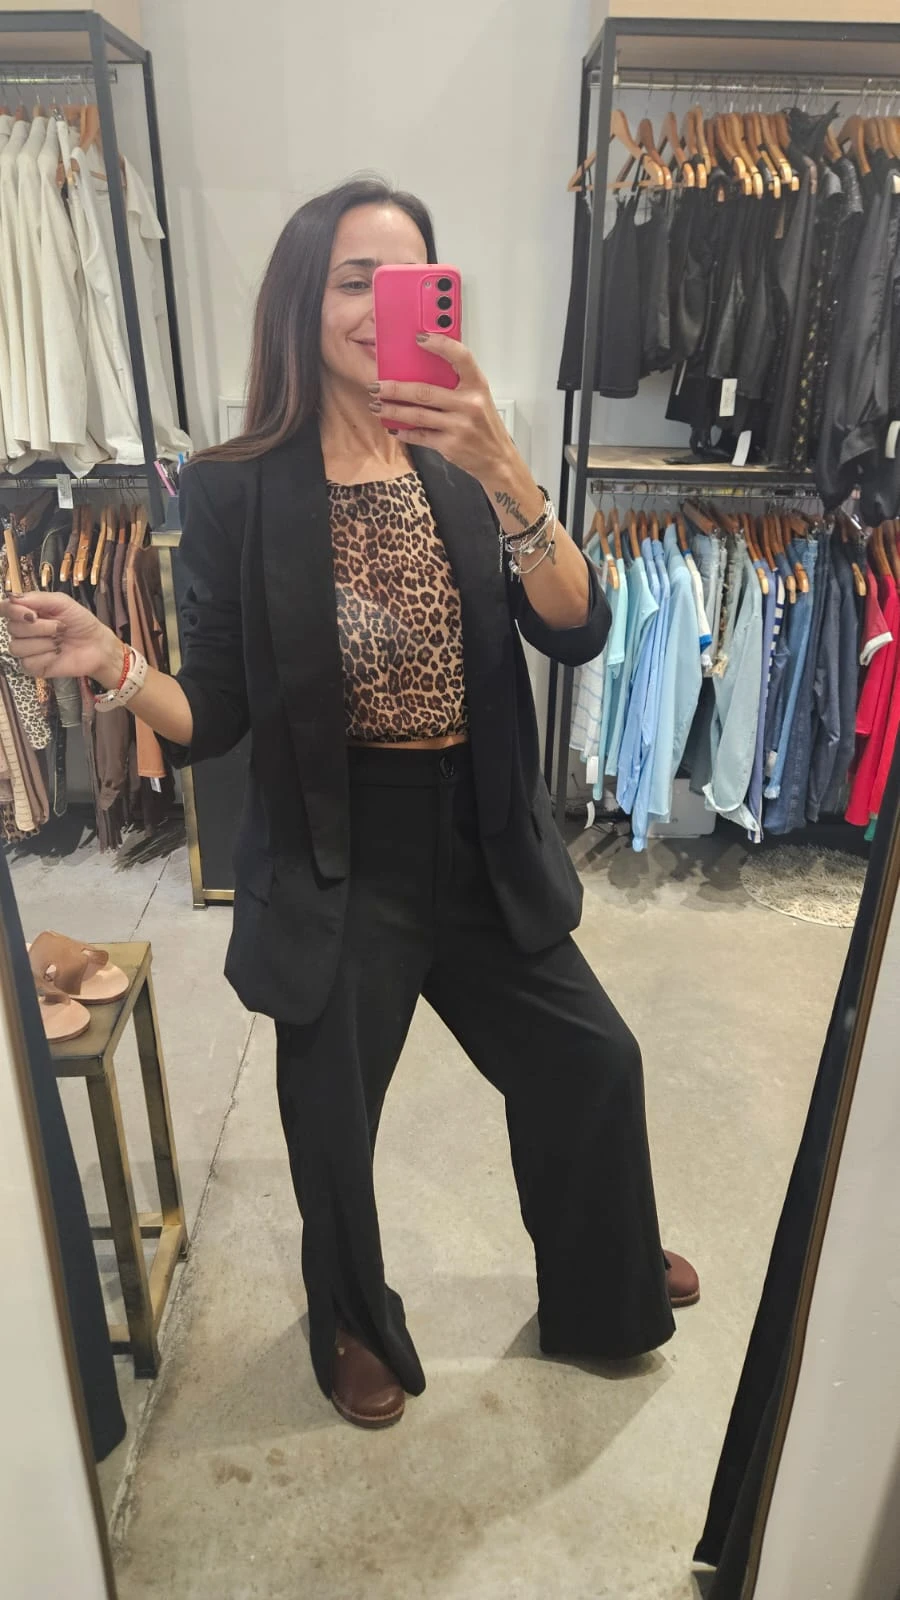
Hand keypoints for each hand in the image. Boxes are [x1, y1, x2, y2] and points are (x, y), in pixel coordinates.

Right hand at [0, 591, 122, 685]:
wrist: (97, 645)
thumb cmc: (81, 622)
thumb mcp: (62, 603)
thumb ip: (37, 598)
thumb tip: (12, 598)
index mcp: (27, 611)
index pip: (5, 609)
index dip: (12, 611)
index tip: (31, 614)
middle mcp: (23, 630)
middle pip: (12, 628)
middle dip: (40, 627)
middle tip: (60, 628)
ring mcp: (27, 650)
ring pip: (17, 647)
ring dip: (43, 643)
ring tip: (59, 642)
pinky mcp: (33, 667)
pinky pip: (27, 663)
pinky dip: (45, 658)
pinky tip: (57, 654)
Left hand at [369, 333, 514, 482]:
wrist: (498, 459)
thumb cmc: (485, 425)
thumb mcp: (479, 398)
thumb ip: (457, 383)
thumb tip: (423, 368)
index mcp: (477, 385)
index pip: (460, 356)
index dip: (440, 344)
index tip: (419, 338)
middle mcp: (469, 404)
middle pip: (425, 391)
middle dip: (395, 388)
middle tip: (376, 385)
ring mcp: (459, 426)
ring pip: (417, 415)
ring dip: (392, 410)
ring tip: (377, 405)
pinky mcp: (450, 445)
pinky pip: (420, 436)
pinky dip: (404, 431)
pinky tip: (393, 427)